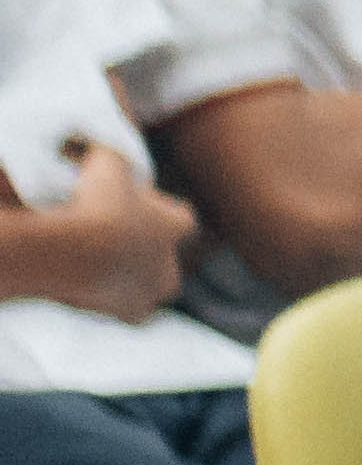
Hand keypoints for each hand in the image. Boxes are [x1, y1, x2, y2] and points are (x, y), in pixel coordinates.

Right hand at [40, 146, 198, 323]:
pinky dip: (114, 303)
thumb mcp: (108, 162)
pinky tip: (94, 290)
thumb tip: (103, 150)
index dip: (160, 214)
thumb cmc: (98, 202)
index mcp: (177, 225)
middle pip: (170, 262)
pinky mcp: (130, 314)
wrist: (76, 252)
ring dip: (132, 281)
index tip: (136, 210)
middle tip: (120, 246)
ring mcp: (153, 291)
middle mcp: (173, 262)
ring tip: (102, 269)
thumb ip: (112, 156)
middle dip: (151, 256)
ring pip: (150, 290)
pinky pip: (128, 312)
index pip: (183, 220)